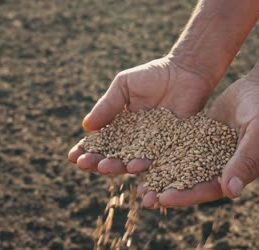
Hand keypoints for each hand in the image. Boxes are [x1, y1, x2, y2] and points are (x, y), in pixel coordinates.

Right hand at [68, 57, 215, 205]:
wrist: (185, 72)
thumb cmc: (153, 76)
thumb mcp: (124, 86)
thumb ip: (107, 105)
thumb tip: (86, 127)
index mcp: (119, 127)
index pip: (99, 143)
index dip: (85, 151)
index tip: (73, 156)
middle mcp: (134, 141)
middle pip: (112, 157)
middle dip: (97, 162)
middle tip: (85, 164)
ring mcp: (152, 147)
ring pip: (131, 163)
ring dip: (117, 167)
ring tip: (106, 166)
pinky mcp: (171, 148)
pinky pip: (158, 161)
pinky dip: (146, 166)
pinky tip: (136, 166)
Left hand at [155, 77, 258, 206]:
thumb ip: (246, 160)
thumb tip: (230, 192)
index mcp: (237, 173)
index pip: (207, 190)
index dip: (185, 196)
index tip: (162, 198)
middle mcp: (221, 167)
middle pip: (190, 183)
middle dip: (167, 190)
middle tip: (142, 198)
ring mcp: (209, 152)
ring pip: (181, 166)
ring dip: (161, 173)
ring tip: (137, 180)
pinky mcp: (200, 137)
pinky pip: (179, 146)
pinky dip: (163, 151)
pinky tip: (143, 152)